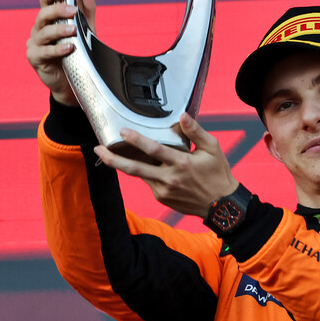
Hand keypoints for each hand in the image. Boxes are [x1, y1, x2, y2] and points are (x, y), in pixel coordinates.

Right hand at [26, 0, 97, 105]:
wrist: (72, 81)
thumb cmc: (77, 52)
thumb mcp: (86, 29)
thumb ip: (87, 10)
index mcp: (49, 18)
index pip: (45, 0)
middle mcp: (39, 28)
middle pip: (43, 14)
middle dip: (58, 10)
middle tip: (73, 11)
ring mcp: (35, 43)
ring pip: (43, 32)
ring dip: (58, 30)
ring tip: (73, 30)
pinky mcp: (35, 58)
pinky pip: (44, 52)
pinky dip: (57, 49)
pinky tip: (69, 48)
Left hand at [94, 113, 238, 217]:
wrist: (221, 205)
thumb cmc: (218, 173)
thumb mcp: (212, 148)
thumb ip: (196, 131)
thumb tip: (182, 115)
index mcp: (182, 163)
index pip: (154, 150)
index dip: (137, 140)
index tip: (123, 131)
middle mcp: (169, 178)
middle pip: (134, 168)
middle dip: (112, 159)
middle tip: (97, 149)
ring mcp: (163, 190)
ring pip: (138, 175)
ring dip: (122, 165)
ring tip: (108, 154)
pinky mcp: (161, 197)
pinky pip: (147, 181)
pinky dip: (142, 172)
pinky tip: (140, 164)